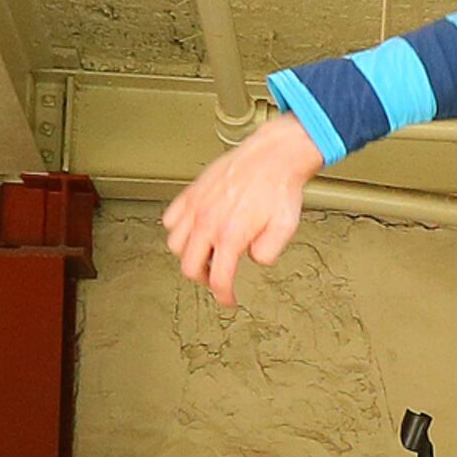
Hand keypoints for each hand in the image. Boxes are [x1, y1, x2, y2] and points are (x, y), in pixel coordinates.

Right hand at [163, 115, 324, 304]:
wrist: (272, 156)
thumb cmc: (279, 187)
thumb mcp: (285, 228)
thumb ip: (267, 253)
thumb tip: (252, 258)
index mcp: (231, 235)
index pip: (218, 279)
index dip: (224, 296)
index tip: (228, 300)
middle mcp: (208, 221)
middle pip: (190, 266)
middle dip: (204, 278)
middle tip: (216, 277)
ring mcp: (196, 206)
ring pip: (175, 243)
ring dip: (189, 254)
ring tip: (206, 253)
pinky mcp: (191, 192)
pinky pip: (171, 218)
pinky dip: (178, 229)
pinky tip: (194, 229)